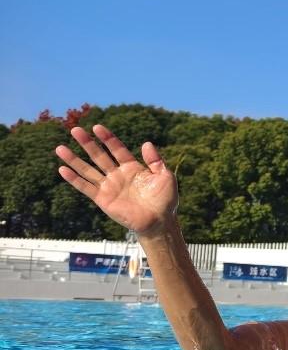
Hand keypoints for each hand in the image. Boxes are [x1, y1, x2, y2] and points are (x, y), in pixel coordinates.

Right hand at [55, 124, 177, 235]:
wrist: (159, 222)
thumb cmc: (165, 201)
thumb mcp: (165, 176)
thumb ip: (156, 160)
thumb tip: (146, 143)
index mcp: (132, 168)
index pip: (117, 149)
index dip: (107, 138)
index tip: (97, 127)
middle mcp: (118, 175)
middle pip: (99, 156)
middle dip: (87, 143)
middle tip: (75, 130)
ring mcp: (109, 187)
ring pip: (88, 170)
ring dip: (74, 159)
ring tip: (60, 147)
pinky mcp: (103, 199)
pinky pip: (85, 187)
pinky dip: (73, 179)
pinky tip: (62, 169)